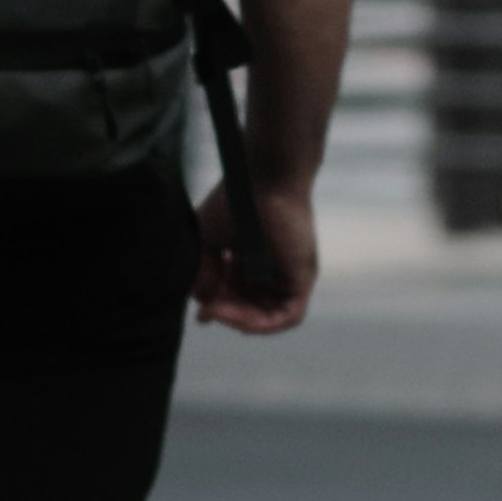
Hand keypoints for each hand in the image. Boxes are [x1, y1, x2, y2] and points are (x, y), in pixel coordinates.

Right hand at [195, 176, 314, 336]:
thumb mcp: (208, 240)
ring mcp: (289, 275)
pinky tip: (238, 321)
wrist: (264, 176)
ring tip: (216, 311)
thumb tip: (203, 305)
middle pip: (250, 308)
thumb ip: (203, 273)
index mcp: (253, 259)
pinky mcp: (302, 278)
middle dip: (225, 313)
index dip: (218, 307)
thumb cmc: (237, 198)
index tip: (200, 311)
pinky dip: (263, 324)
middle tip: (205, 310)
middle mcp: (273, 269)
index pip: (237, 296)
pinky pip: (288, 316)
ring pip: (268, 316)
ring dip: (240, 321)